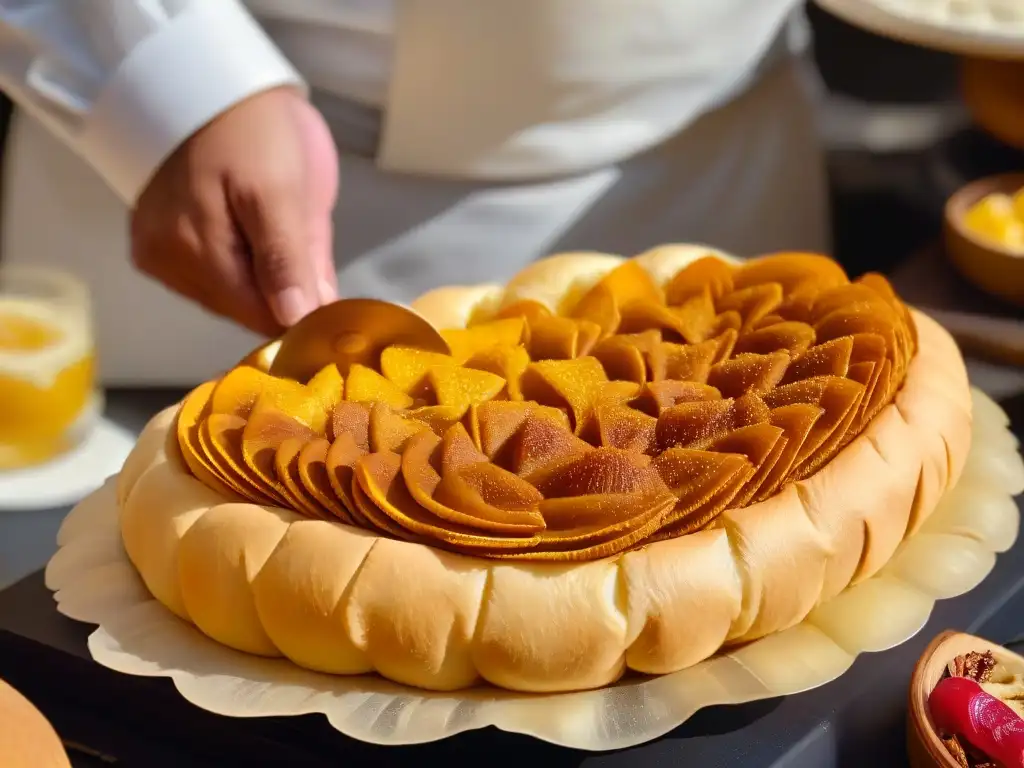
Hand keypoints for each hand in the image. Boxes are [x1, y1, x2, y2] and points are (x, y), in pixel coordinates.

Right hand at [130, 86, 339, 335]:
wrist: (204, 82)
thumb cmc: (252, 130)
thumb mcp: (282, 191)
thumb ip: (290, 260)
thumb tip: (299, 319)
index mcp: (199, 253)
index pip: (261, 319)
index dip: (299, 312)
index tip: (326, 293)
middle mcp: (168, 265)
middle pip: (243, 309)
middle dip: (279, 289)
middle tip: (299, 242)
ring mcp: (157, 256)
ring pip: (227, 296)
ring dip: (257, 277)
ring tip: (267, 228)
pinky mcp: (152, 246)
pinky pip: (206, 278)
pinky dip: (233, 265)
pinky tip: (241, 232)